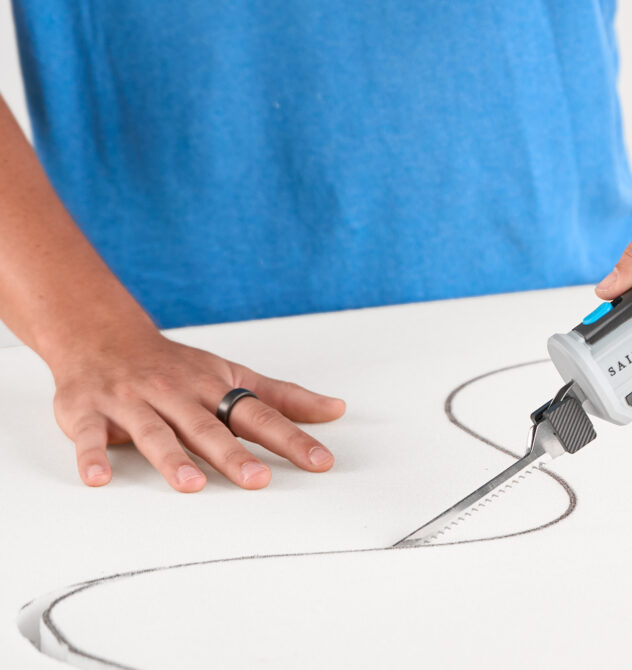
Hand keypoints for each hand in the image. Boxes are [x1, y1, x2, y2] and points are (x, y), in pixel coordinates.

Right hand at [50, 327, 345, 490]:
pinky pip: (90, 435)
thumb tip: (336, 410)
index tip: (320, 462)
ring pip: (154, 432)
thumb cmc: (176, 366)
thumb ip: (283, 399)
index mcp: (214, 389)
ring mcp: (133, 402)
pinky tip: (99, 478)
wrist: (102, 335)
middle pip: (209, 428)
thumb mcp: (233, 375)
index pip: (260, 416)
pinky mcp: (89, 411)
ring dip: (172, 458)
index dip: (292, 439)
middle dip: (233, 454)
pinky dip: (92, 455)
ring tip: (191, 484)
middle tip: (257, 481)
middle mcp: (177, 394)